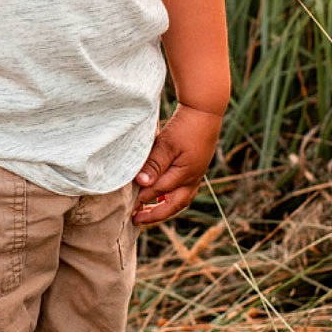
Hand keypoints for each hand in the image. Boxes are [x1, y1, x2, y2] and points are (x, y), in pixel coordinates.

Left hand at [132, 104, 222, 225]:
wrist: (204, 111)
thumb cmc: (185, 126)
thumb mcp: (167, 144)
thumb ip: (155, 164)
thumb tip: (142, 184)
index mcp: (186, 175)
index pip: (159, 191)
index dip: (143, 199)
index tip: (127, 204)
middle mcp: (192, 179)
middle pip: (173, 205)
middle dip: (155, 215)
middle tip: (135, 220)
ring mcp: (195, 175)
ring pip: (180, 200)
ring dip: (163, 208)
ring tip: (146, 213)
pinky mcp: (195, 169)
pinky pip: (183, 190)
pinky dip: (170, 197)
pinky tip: (160, 197)